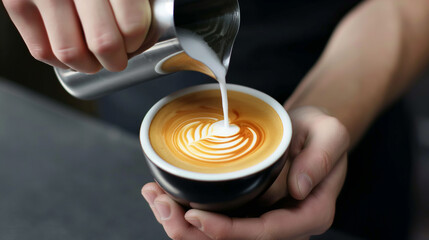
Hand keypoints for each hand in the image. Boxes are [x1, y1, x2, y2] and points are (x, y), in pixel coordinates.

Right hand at [2, 0, 151, 72]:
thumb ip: (135, 0)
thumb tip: (146, 33)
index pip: (132, 26)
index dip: (138, 42)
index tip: (135, 41)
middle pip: (104, 44)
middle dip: (116, 60)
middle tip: (118, 57)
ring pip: (71, 53)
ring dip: (88, 65)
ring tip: (94, 58)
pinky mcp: (16, 1)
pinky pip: (41, 51)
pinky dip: (60, 61)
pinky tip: (70, 51)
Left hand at [141, 106, 349, 239]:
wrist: (309, 131)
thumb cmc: (320, 132)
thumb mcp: (330, 134)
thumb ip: (321, 160)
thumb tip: (298, 189)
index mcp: (309, 213)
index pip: (266, 233)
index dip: (229, 231)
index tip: (196, 216)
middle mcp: (284, 223)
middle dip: (194, 232)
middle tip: (162, 205)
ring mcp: (263, 217)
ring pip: (220, 235)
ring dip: (183, 224)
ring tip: (155, 197)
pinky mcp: (247, 207)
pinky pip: (216, 218)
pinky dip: (187, 211)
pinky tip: (164, 194)